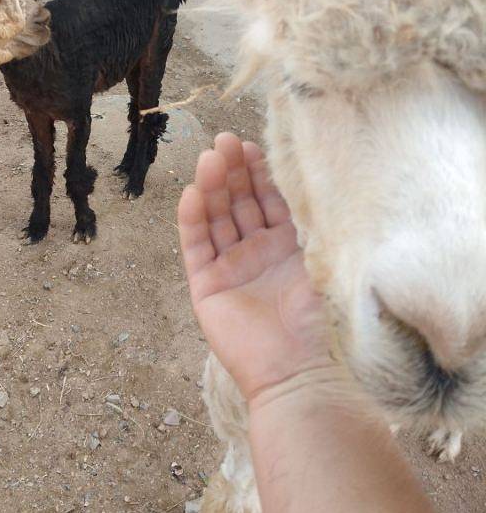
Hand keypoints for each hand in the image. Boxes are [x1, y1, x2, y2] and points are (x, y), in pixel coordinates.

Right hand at [178, 133, 331, 403]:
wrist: (297, 372)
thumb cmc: (318, 322)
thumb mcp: (320, 263)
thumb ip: (309, 225)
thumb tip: (315, 181)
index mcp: (285, 248)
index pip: (267, 201)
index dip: (257, 173)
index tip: (250, 144)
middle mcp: (255, 254)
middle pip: (238, 203)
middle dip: (231, 171)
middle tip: (224, 141)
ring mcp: (229, 268)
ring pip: (216, 218)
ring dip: (211, 187)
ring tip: (210, 157)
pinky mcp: (206, 286)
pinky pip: (196, 245)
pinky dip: (192, 219)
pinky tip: (192, 193)